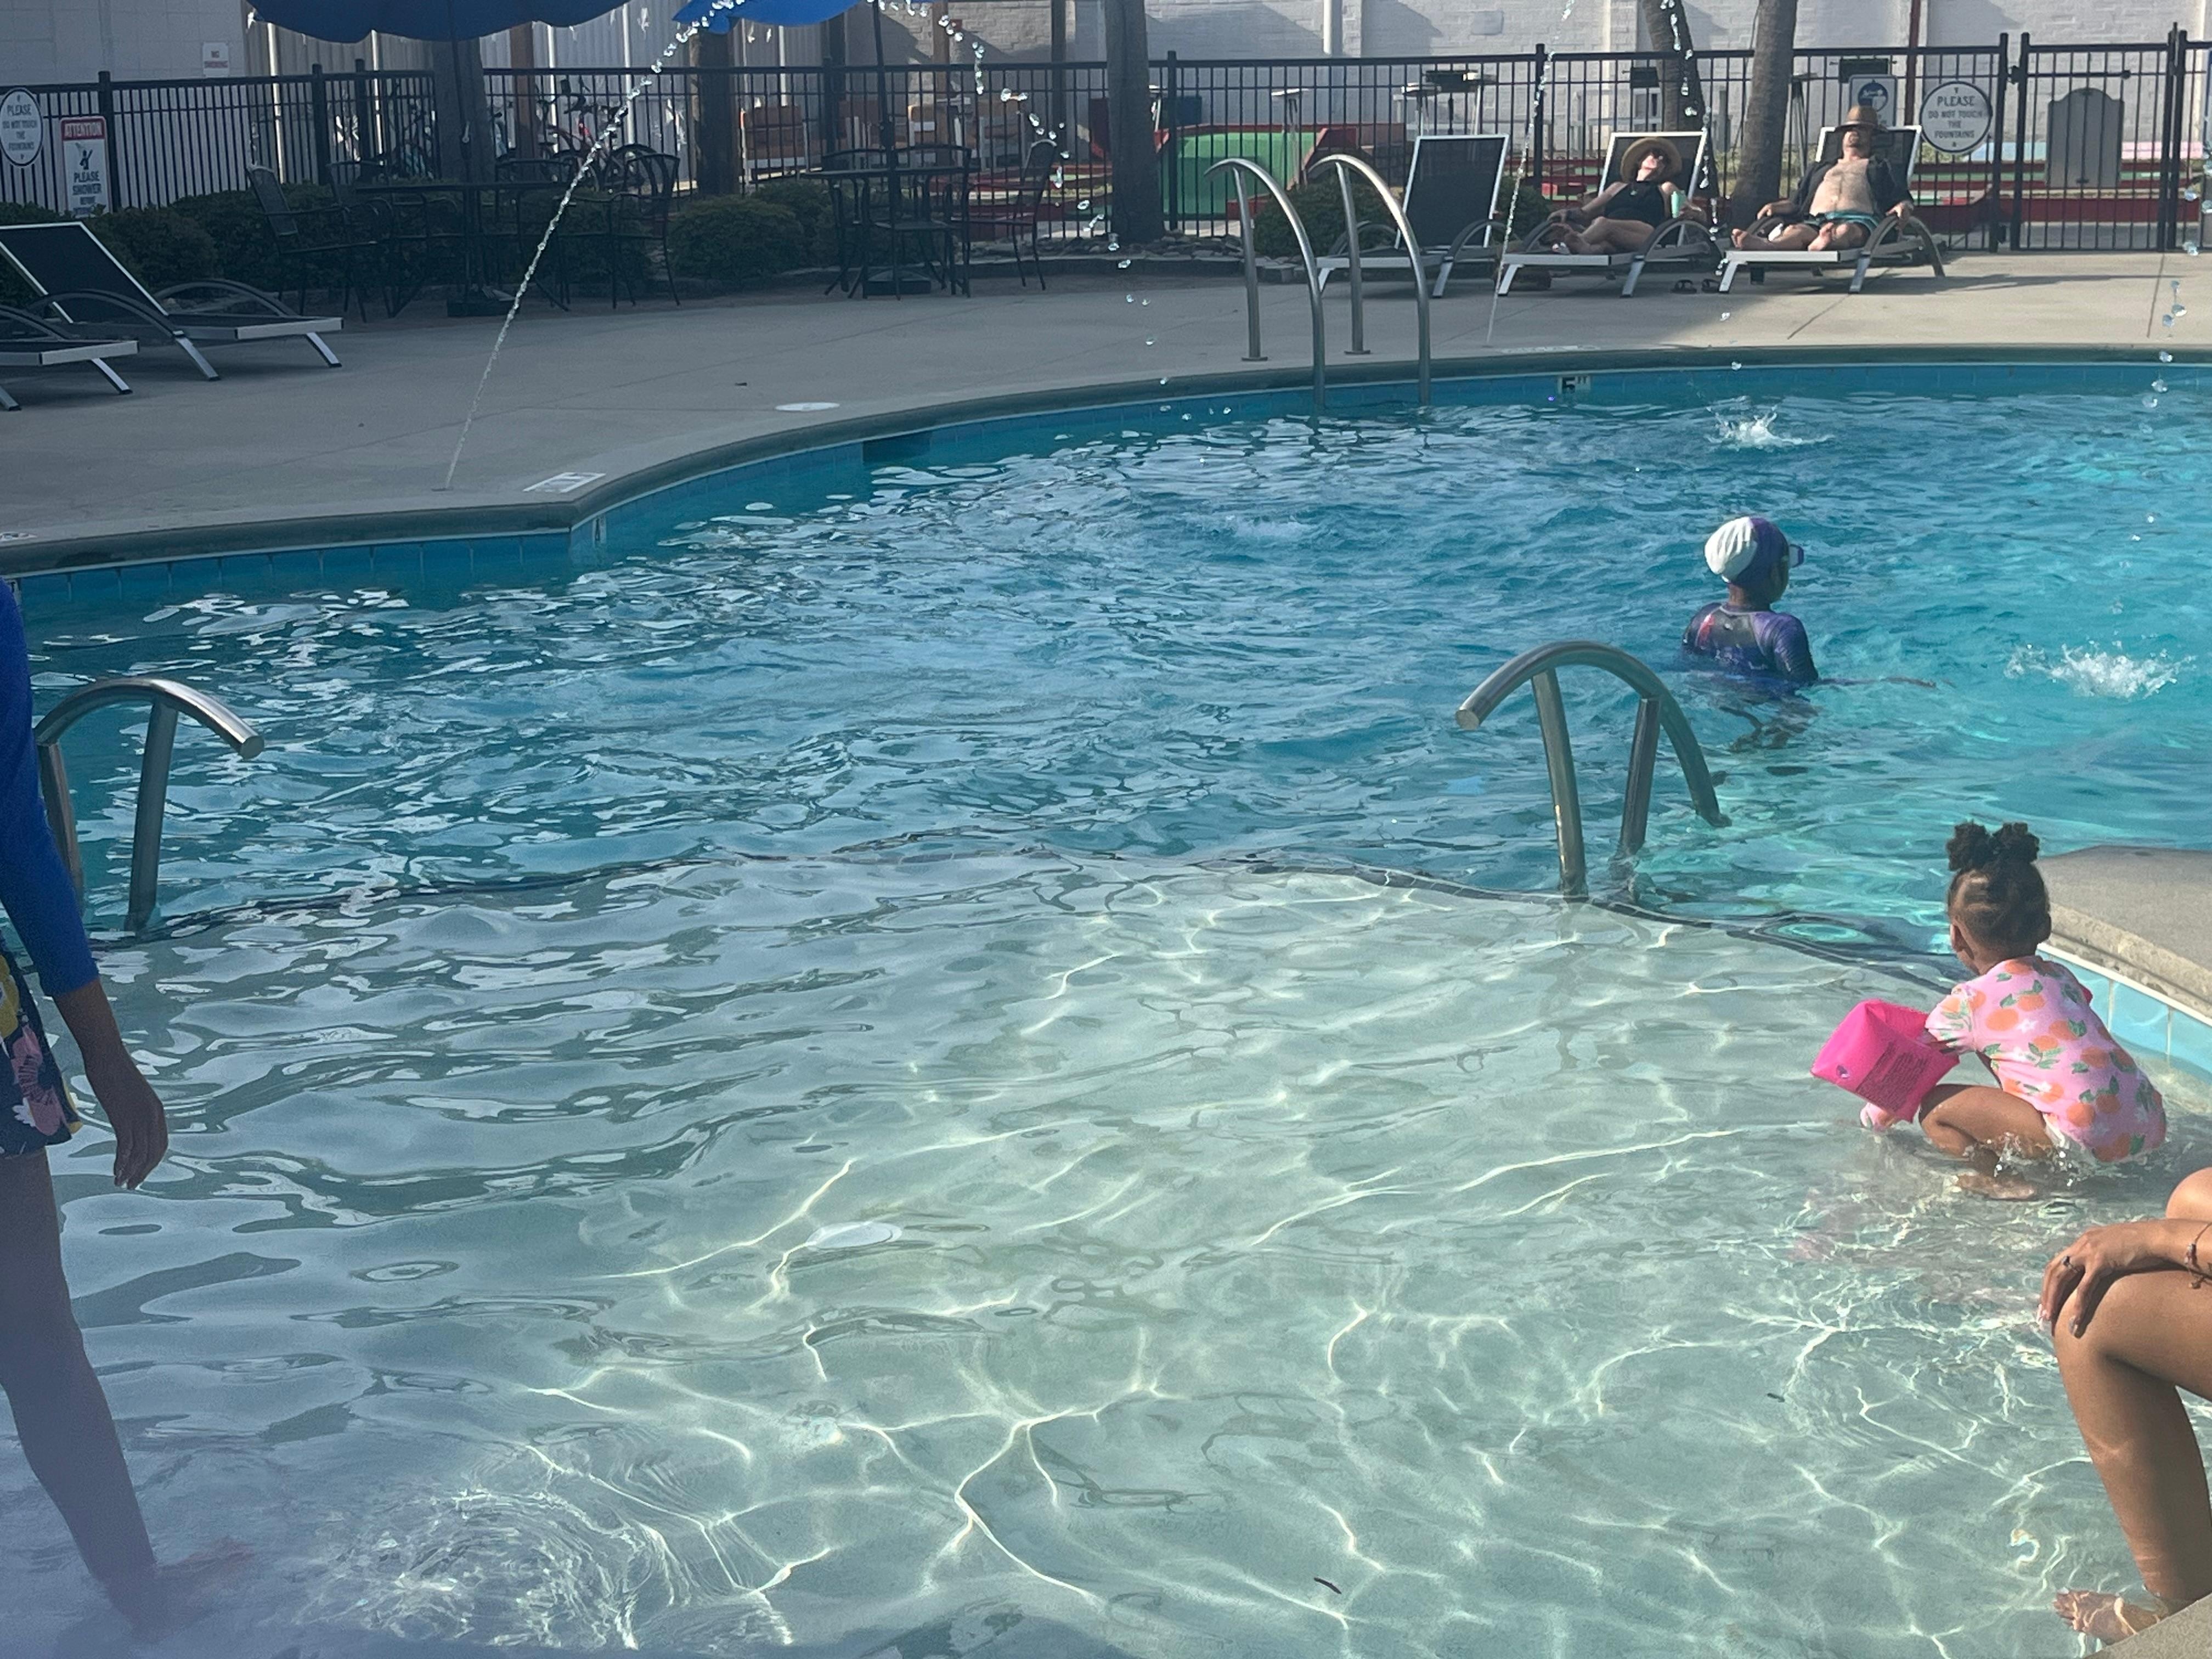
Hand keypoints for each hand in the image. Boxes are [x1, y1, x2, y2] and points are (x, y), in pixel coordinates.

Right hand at [85, 1052, 167, 1188]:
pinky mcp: (123, 1116)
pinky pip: (126, 1146)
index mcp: (157, 1110)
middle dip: (143, 1171)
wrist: (107, 1056)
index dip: (152, 1161)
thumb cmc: (116, 1073)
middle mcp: (153, 1115)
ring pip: (140, 1153)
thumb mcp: (132, 1096)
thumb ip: (136, 1110)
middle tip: (132, 1185)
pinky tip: (115, 1172)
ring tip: (121, 1183)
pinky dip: (121, 1162)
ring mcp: (139, 1116)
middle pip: (153, 1152)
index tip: (141, 1173)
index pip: (160, 1143)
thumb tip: (130, 1122)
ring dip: (131, 1171)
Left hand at [2039, 1220, 2188, 1335]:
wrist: (2159, 1236)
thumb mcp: (2116, 1246)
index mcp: (2084, 1240)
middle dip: (2046, 1293)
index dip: (2049, 1282)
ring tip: (2050, 1319)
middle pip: (2053, 1270)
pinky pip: (2085, 1288)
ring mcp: (2089, 1251)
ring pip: (2062, 1278)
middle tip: (2042, 1314)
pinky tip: (2075, 1320)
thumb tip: (2103, 1269)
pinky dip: (2078, 1305)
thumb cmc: (2144, 1244)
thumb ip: (2105, 1255)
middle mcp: (2081, 1244)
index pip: (2058, 1262)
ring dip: (2053, 1299)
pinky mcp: (2101, 1261)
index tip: (2046, 1300)